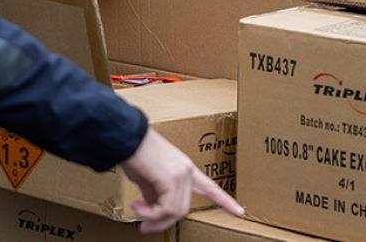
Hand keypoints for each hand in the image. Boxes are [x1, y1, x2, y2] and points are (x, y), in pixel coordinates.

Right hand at [120, 128, 243, 232]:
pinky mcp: (171, 178)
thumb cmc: (133, 154)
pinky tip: (137, 206)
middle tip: (144, 226)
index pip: (210, 187)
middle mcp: (187, 170)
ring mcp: (181, 174)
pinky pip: (166, 208)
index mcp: (185, 168)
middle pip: (183, 208)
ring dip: (154, 218)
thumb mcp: (148, 178)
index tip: (240, 212)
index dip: (225, 201)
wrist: (125, 138)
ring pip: (175, 211)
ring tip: (137, 211)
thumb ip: (156, 194)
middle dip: (162, 222)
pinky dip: (150, 213)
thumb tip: (155, 211)